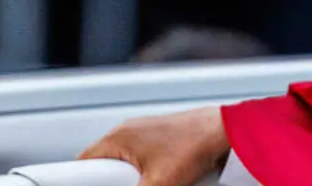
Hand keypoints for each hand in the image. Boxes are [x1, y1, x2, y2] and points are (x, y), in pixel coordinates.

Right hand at [79, 107, 229, 185]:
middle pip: (105, 167)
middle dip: (115, 182)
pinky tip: (166, 178)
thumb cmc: (197, 144)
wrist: (229, 131)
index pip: (83, 164)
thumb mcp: (158, 183)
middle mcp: (128, 132)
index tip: (84, 185)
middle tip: (136, 184)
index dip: (82, 181)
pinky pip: (144, 162)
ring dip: (135, 179)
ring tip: (158, 181)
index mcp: (118, 137)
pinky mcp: (162, 140)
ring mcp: (146, 134)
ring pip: (127, 167)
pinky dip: (150, 174)